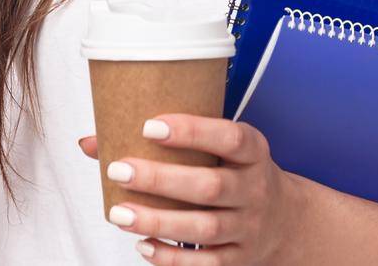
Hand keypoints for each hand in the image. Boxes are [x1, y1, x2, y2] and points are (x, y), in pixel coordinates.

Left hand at [78, 114, 303, 263]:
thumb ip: (164, 141)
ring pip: (203, 228)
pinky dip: (172, 257)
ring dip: (158, 221)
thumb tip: (91, 142)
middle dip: (161, 180)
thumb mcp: (219, 149)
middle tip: (118, 170)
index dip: (192, 131)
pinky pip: (205, 263)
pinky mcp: (238, 258)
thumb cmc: (235, 173)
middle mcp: (254, 189)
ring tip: (119, 214)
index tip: (149, 126)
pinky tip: (142, 245)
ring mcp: (248, 227)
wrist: (285, 220)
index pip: (229, 138)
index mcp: (253, 152)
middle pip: (209, 186)